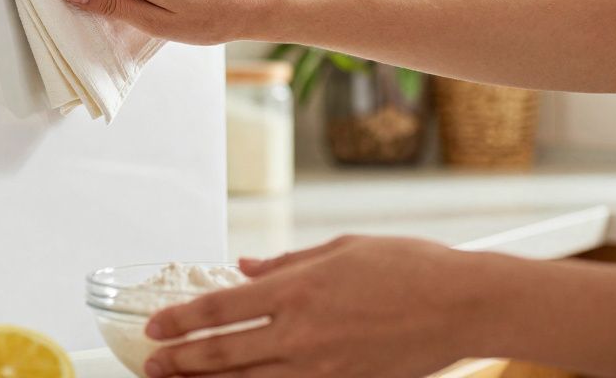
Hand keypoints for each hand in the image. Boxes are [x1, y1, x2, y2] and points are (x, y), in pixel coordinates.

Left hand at [143, 236, 485, 377]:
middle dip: (181, 360)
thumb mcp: (342, 249)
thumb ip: (287, 262)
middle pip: (224, 352)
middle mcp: (302, 331)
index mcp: (298, 288)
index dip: (181, 320)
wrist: (464, 305)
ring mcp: (322, 366)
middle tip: (151, 364)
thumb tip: (245, 268)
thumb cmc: (409, 267)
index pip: (221, 308)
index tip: (155, 326)